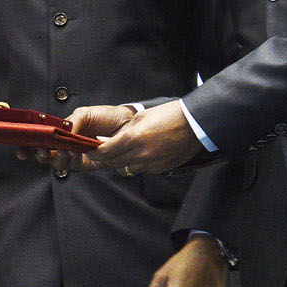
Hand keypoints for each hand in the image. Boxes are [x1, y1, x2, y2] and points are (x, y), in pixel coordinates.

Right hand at [26, 103, 140, 175]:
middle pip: (45, 152)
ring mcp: (75, 155)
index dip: (30, 143)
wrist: (129, 124)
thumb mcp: (86, 113)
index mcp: (63, 130)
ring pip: (56, 161)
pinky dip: (66, 160)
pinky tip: (66, 153)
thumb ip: (71, 123)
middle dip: (36, 153)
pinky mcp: (86, 164)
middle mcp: (66, 144)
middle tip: (37, 150)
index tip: (22, 145)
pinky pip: (72, 165)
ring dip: (52, 157)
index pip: (42, 138)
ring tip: (54, 150)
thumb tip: (59, 133)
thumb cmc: (108, 116)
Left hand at [85, 100, 200, 174]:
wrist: (195, 123)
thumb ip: (125, 131)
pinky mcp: (161, 168)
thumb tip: (111, 140)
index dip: (96, 153)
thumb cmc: (169, 116)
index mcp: (133, 138)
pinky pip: (143, 170)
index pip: (106, 151)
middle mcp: (141, 154)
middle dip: (106, 159)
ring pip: (127, 169)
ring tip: (124, 153)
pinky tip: (142, 155)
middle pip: (114, 163)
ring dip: (122, 163)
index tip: (91, 151)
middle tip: (103, 153)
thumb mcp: (141, 118)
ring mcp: (152, 163)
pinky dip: (138, 165)